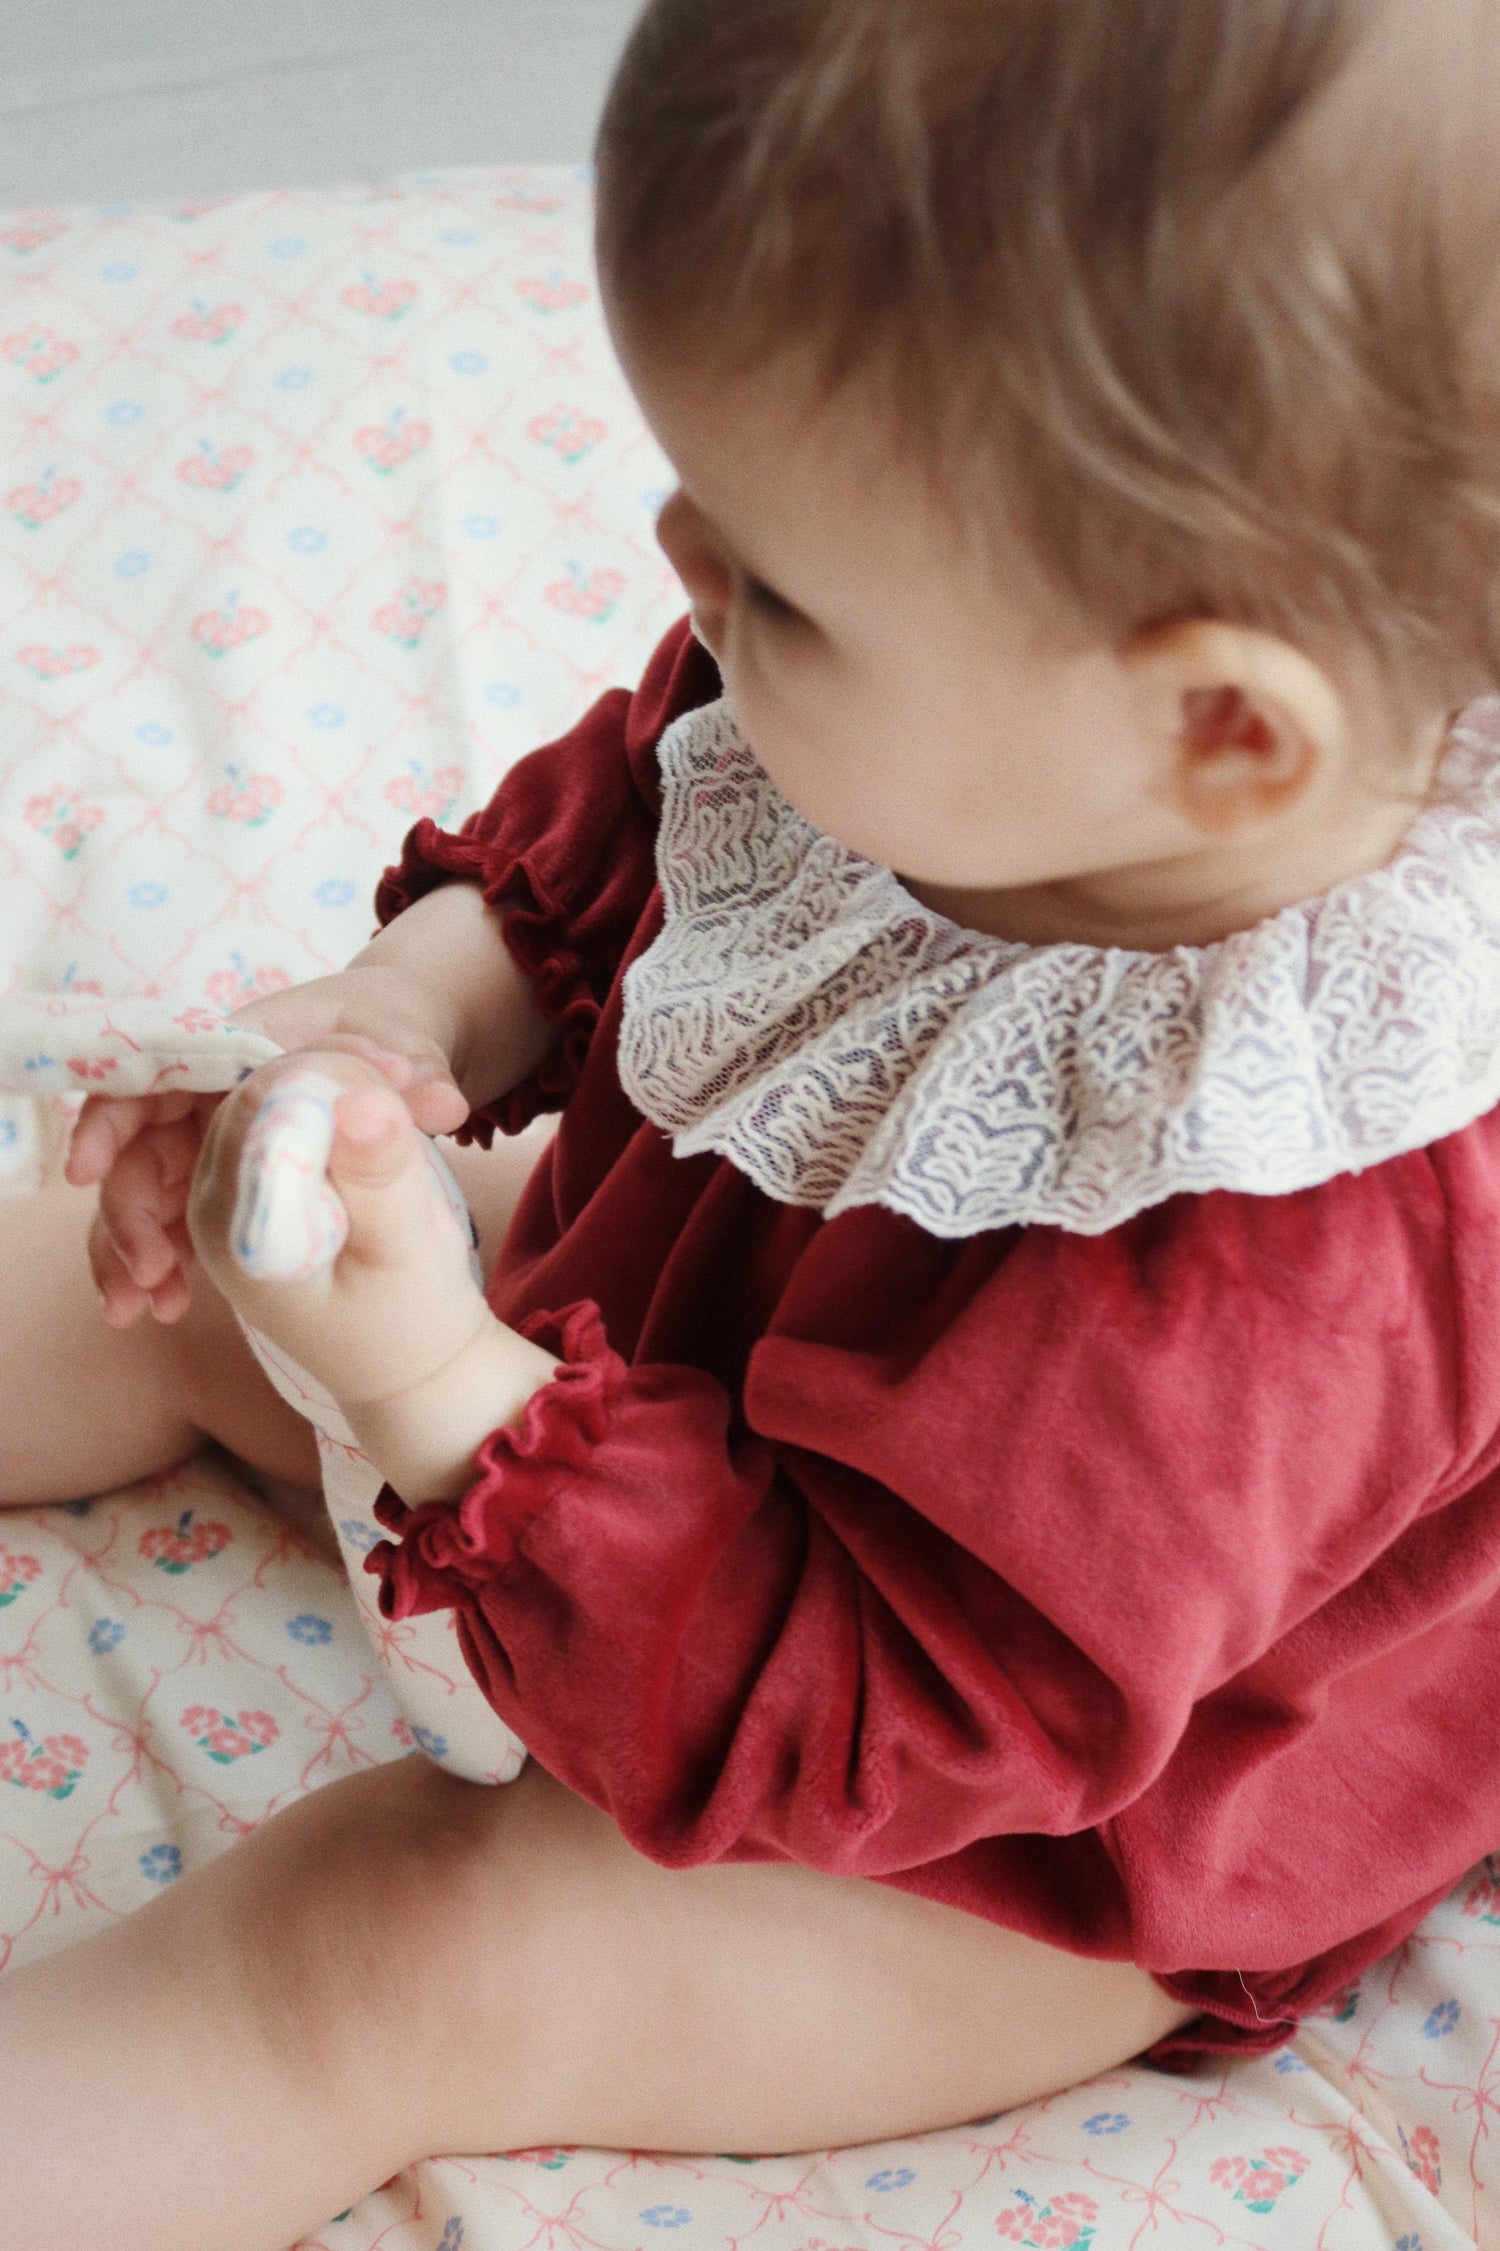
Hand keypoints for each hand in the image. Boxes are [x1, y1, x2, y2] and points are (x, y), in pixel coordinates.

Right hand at [67, 962, 470, 1327]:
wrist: (406, 1046)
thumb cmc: (399, 1030)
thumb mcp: (415, 1048)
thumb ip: (419, 1075)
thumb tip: (441, 1103)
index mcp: (239, 1044)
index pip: (152, 1075)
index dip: (110, 1120)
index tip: (88, 1173)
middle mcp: (212, 1086)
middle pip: (138, 1144)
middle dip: (126, 1209)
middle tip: (149, 1272)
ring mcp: (215, 1129)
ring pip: (149, 1187)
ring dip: (134, 1244)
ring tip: (148, 1306)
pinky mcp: (229, 1165)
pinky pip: (178, 1211)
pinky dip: (165, 1254)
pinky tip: (170, 1305)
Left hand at [187, 1052, 489, 1409]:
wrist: (411, 1368)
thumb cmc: (410, 1322)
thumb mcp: (406, 1250)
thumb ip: (379, 1177)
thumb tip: (363, 1100)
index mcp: (229, 1221)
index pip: (256, 1102)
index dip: (330, 1070)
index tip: (404, 1074)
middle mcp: (211, 1201)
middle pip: (257, 1090)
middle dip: (336, 1071)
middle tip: (416, 1079)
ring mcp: (232, 1194)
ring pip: (273, 1095)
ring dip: (343, 1081)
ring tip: (414, 1093)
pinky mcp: (262, 1188)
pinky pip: (287, 1117)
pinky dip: (338, 1103)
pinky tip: (387, 1115)